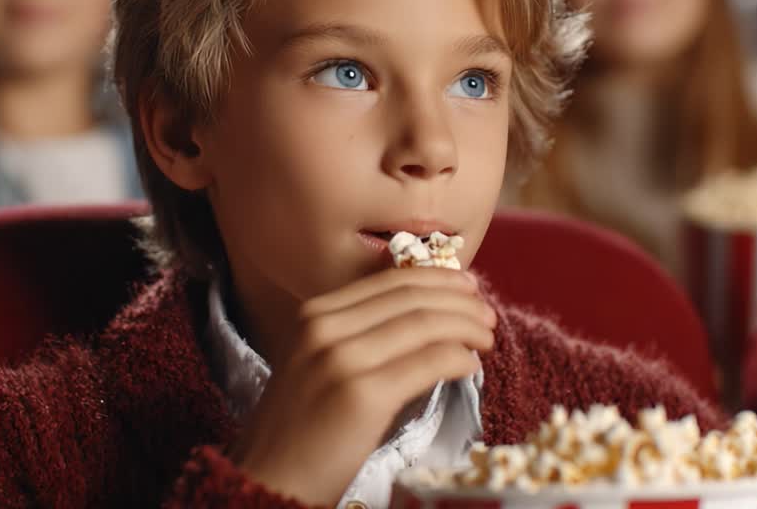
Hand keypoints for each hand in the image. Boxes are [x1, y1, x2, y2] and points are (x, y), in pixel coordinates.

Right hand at [229, 267, 495, 504]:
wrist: (269, 478)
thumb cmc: (302, 429)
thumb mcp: (320, 364)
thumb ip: (361, 335)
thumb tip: (429, 315)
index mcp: (314, 314)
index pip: (390, 280)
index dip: (437, 279)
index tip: (467, 287)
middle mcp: (324, 328)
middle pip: (411, 297)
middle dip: (459, 301)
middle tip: (487, 314)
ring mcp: (340, 359)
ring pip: (424, 325)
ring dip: (466, 328)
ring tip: (487, 339)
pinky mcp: (361, 394)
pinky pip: (427, 362)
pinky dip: (457, 359)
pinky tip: (470, 365)